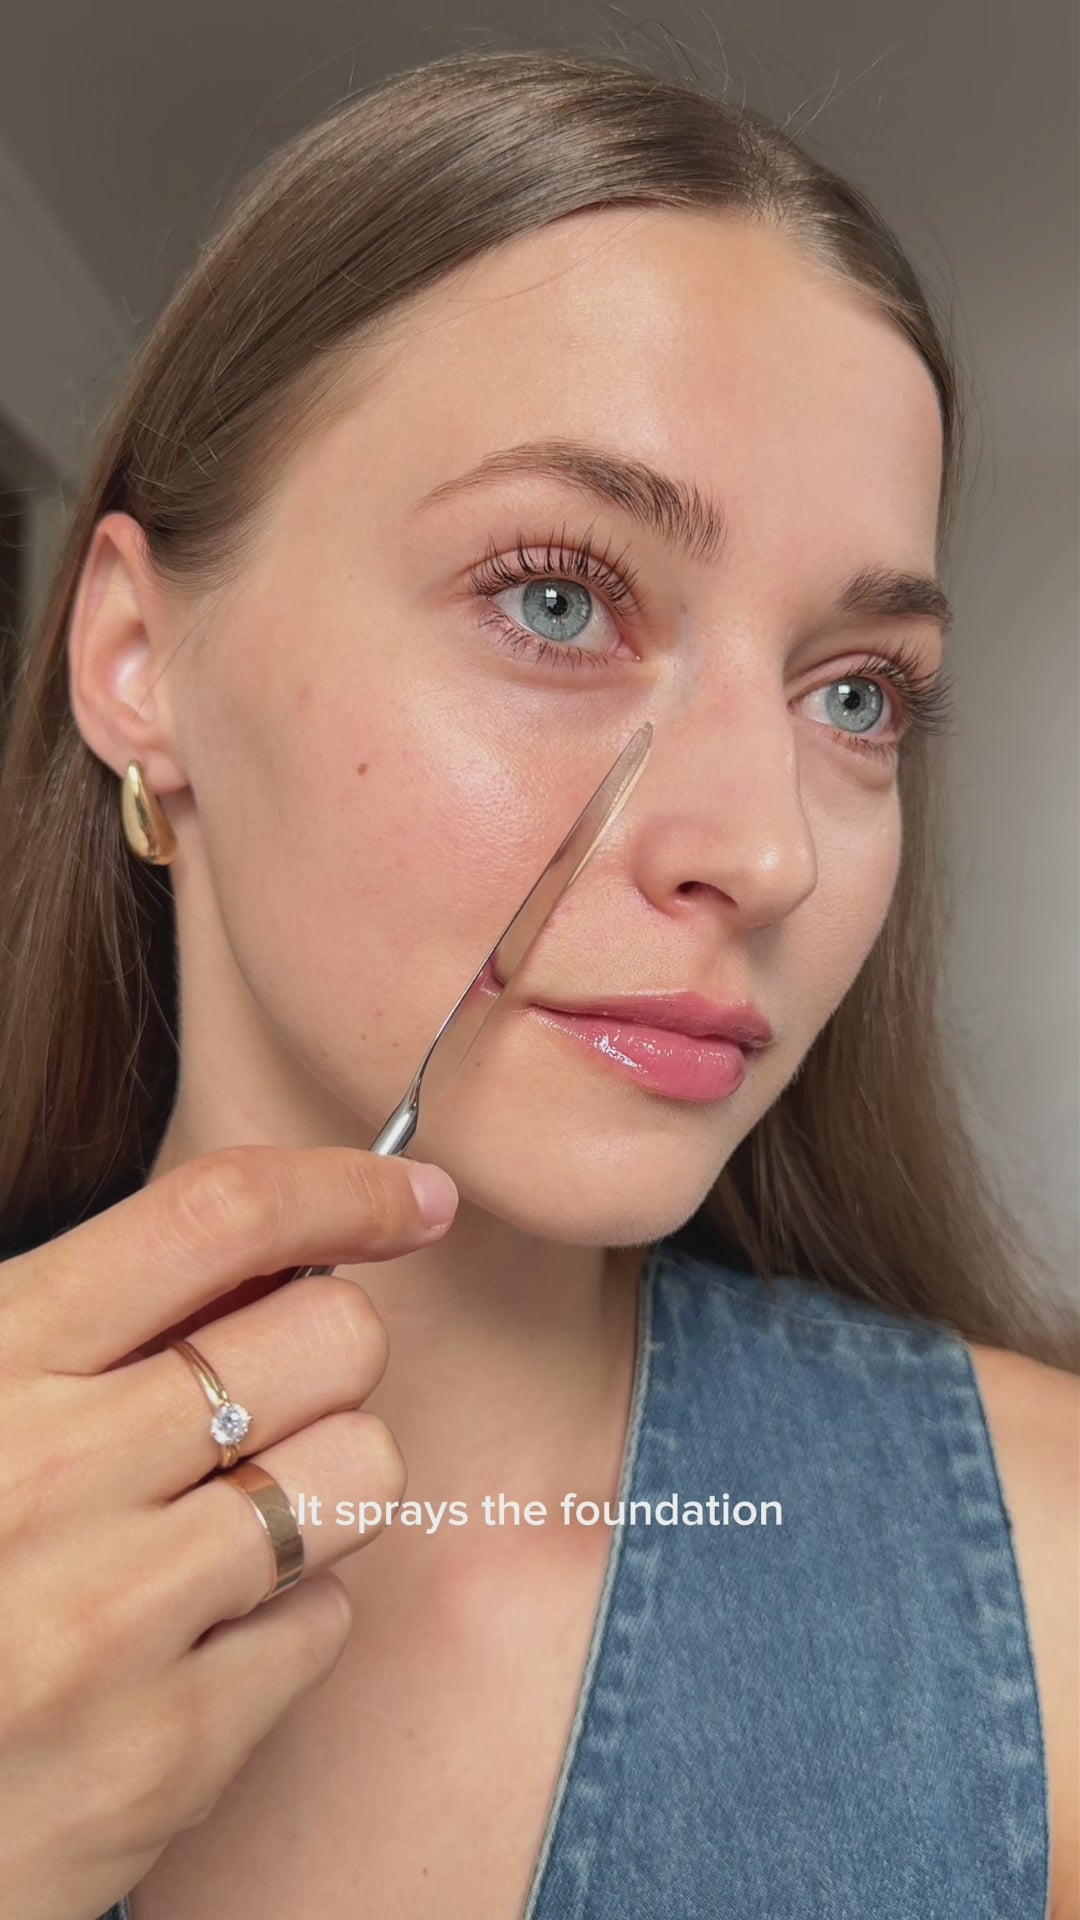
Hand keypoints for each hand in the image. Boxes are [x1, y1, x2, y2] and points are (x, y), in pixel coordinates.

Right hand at [0, 1143, 457, 1919]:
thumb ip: (94, 1322)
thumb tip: (287, 1246)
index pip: (217, 1216)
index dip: (345, 1187)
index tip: (415, 1199)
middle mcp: (49, 1474)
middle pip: (331, 1336)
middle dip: (329, 1355)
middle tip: (266, 1404)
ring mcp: (111, 1617)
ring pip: (362, 1471)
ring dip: (322, 1485)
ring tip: (229, 1520)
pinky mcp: (167, 1748)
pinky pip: (326, 1619)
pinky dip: (284, 1616)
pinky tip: (194, 1634)